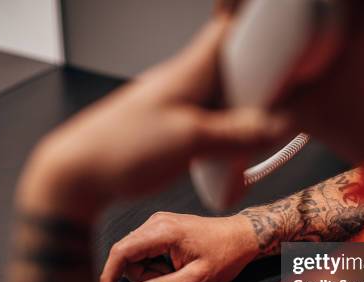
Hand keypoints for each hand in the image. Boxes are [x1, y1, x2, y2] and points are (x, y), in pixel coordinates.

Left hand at [15, 13, 287, 222]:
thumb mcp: (190, 140)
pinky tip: (233, 148)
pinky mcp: (171, 124)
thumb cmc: (122, 148)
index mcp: (189, 70)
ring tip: (264, 126)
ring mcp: (177, 102)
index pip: (227, 29)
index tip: (284, 37)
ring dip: (244, 107)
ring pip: (222, 94)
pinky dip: (226, 128)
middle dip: (261, 76)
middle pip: (232, 64)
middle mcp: (184, 80)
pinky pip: (209, 118)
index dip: (256, 26)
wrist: (79, 173)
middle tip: (284, 97)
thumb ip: (239, 133)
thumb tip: (281, 125)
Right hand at [98, 212, 257, 281]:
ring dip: (148, 271)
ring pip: (134, 253)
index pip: (122, 252)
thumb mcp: (196, 280)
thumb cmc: (225, 256)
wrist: (243, 236)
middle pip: (126, 254)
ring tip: (176, 274)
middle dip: (140, 276)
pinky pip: (144, 249)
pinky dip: (154, 264)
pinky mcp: (162, 227)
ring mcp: (158, 222)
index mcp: (163, 231)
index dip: (108, 276)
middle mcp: (156, 222)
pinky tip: (174, 267)